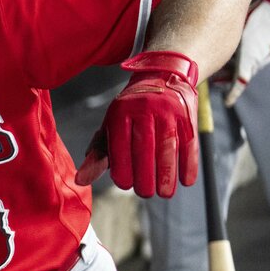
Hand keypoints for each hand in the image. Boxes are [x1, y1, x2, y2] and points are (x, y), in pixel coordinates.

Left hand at [75, 51, 198, 198]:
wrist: (163, 77)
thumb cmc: (131, 111)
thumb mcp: (112, 126)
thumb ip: (98, 154)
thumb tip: (80, 180)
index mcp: (120, 112)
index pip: (119, 145)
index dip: (122, 168)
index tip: (125, 185)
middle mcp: (143, 110)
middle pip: (144, 148)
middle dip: (145, 175)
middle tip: (146, 193)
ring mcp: (168, 112)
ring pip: (168, 147)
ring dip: (167, 174)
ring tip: (165, 193)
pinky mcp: (187, 115)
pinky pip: (189, 143)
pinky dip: (189, 164)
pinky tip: (186, 181)